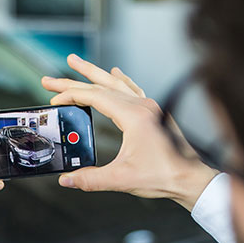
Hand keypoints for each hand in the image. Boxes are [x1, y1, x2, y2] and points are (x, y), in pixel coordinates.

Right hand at [41, 54, 217, 210]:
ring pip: (116, 83)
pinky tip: (116, 73)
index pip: (95, 97)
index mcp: (134, 116)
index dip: (71, 96)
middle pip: (102, 85)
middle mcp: (143, 106)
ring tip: (77, 63)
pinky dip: (120, 80)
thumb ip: (91, 179)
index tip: (54, 99)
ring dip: (95, 74)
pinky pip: (133, 89)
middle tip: (51, 78)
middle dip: (74, 79)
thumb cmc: (164, 176)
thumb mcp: (122, 179)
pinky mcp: (155, 113)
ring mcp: (150, 107)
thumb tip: (67, 179)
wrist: (192, 179)